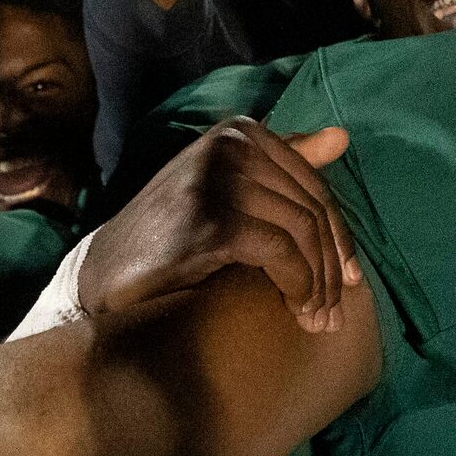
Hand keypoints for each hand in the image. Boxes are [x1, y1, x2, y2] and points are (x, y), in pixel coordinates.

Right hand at [78, 121, 357, 331]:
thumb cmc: (172, 234)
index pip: (314, 187)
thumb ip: (284, 163)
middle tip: (334, 315)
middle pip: (313, 211)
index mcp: (240, 133)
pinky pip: (283, 253)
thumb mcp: (229, 190)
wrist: (106, 271)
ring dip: (319, 286)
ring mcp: (220, 180)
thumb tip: (342, 137)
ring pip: (303, 233)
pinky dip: (298, 287)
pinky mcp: (214, 221)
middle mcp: (232, 147)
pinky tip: (297, 311)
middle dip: (332, 268)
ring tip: (318, 322)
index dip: (339, 238)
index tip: (349, 282)